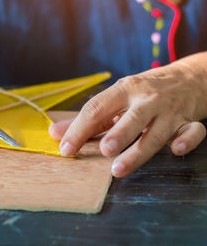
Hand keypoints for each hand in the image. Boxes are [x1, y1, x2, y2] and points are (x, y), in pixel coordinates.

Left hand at [49, 53, 206, 176]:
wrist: (188, 77)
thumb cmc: (143, 92)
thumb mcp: (115, 98)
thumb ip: (86, 119)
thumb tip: (54, 134)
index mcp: (124, 90)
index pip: (98, 108)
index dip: (80, 128)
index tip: (66, 148)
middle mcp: (147, 99)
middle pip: (132, 117)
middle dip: (118, 134)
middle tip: (104, 150)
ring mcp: (169, 111)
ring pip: (157, 132)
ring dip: (139, 150)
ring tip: (118, 168)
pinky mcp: (188, 121)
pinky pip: (192, 131)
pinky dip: (186, 140)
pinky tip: (175, 150)